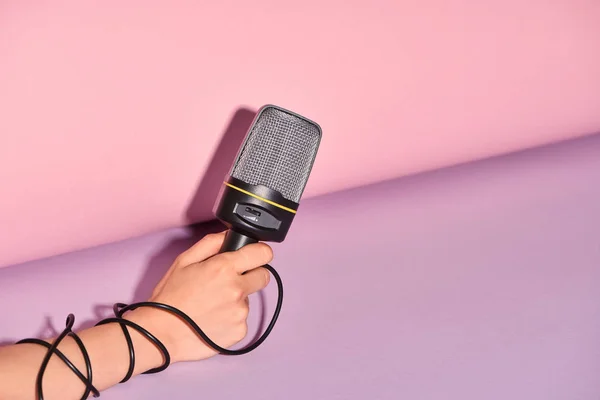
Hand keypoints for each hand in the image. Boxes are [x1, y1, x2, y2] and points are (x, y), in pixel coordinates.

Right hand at [127, 231, 272, 362]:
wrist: (160, 334)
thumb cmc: (169, 298)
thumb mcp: (184, 261)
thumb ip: (211, 243)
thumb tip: (228, 234)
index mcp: (225, 268)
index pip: (263, 253)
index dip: (258, 253)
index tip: (253, 256)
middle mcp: (237, 289)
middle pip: (263, 277)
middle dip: (251, 276)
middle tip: (229, 282)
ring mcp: (240, 312)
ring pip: (249, 299)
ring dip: (236, 300)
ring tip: (212, 305)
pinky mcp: (240, 331)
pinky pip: (242, 320)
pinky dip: (231, 319)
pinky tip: (213, 319)